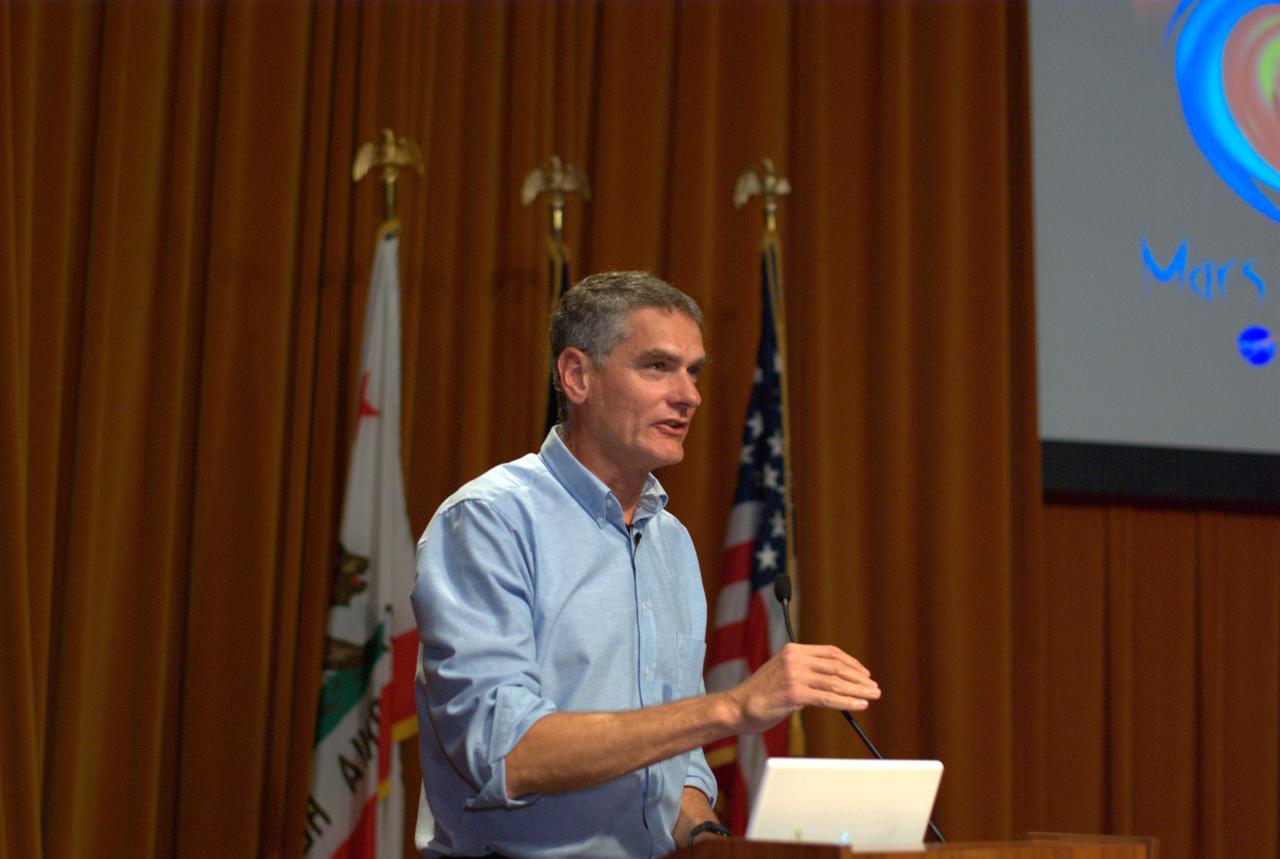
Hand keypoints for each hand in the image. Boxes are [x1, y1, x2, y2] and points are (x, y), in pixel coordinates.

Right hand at [724, 642, 879, 733]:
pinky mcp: (794, 693)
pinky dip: (847, 702)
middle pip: (836, 667)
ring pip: (835, 683)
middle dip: (859, 678)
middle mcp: (794, 658)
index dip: (851, 663)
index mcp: (793, 650)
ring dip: (858, 690)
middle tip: (874, 687)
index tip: (864, 674)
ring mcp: (794, 675)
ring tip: (872, 696)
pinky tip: (859, 705)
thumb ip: (804, 671)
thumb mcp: (782, 673)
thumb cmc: (760, 694)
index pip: (830, 652)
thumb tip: (833, 682)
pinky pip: (828, 698)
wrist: (737, 707)